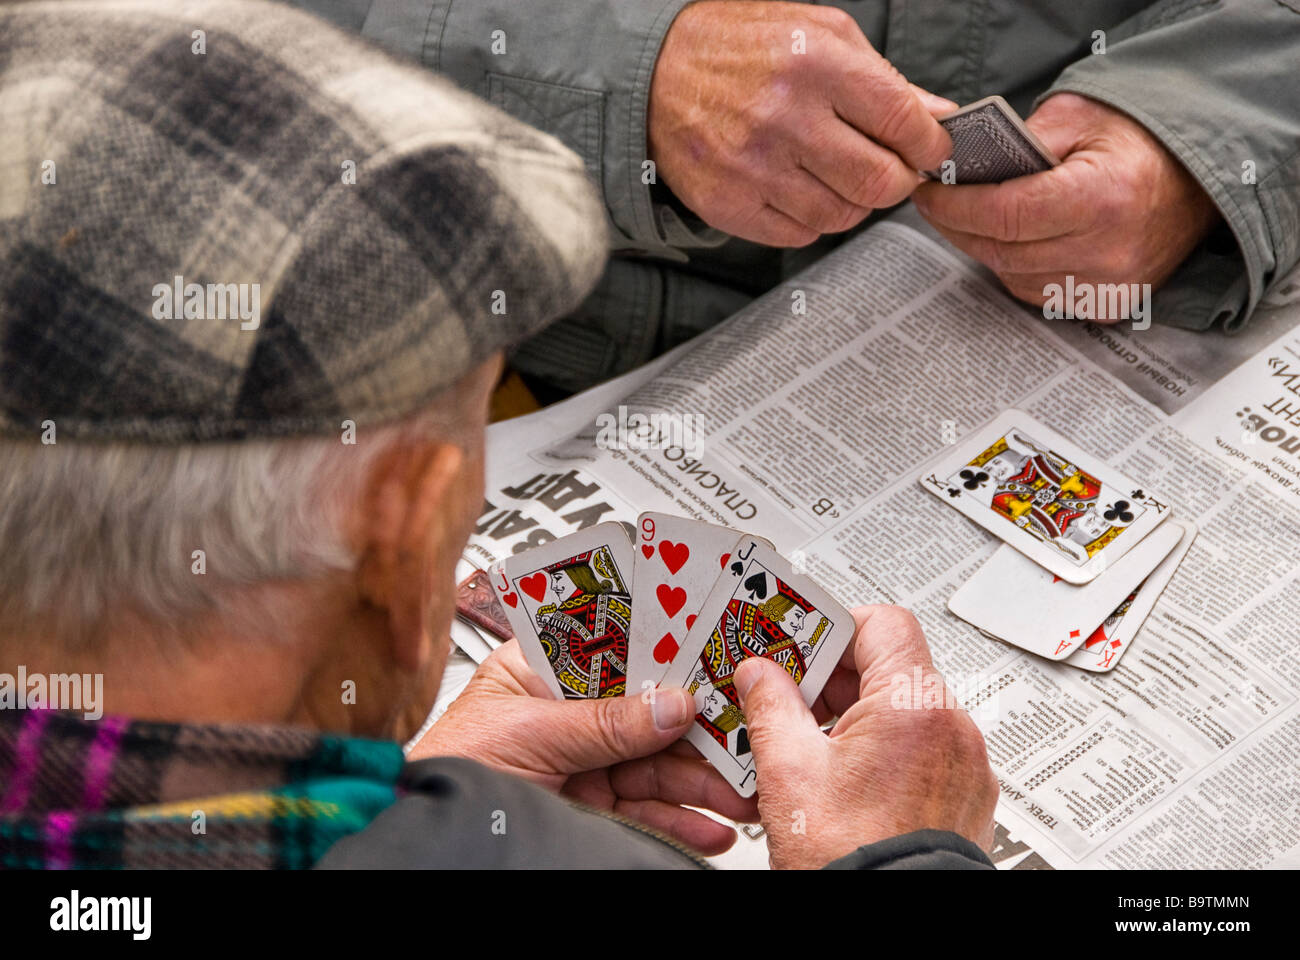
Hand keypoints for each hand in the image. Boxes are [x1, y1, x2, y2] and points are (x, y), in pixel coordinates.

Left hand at [411, 641, 757, 854]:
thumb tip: (670, 703)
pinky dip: (683, 819)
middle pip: (650, 709)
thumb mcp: (527, 732)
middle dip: (700, 725)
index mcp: (542, 669)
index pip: (617, 645)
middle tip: (744, 730)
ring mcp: (583, 761)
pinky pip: (648, 808)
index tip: (714, 647)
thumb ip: (602, 721)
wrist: (426, 840)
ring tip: (739, 790)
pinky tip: (711, 823)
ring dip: (704, 779)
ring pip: (658, 763)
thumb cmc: (446, 769)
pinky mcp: (590, 806)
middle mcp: (568, 711)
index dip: (666, 645)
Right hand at [648, 1, 953, 245]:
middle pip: (879, 182)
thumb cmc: (743, 47)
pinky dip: (810, 218)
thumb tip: (938, 117)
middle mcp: (784, 117)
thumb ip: (882, 78)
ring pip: (842, 215)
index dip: (928, 145)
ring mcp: (753, 166)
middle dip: (896, 181)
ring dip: (852, 202)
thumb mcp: (819, 34)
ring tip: (835, 176)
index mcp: (816, 63)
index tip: (928, 150)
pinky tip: (797, 189)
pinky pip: (798, 234)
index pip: (903, 123)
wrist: (655, 71)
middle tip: (887, 169)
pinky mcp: (727, 203)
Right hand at [733, 605, 996, 868]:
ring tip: (808, 743)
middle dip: (834, 678)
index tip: (797, 639)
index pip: (881, 622)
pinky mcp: (964, 797)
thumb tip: (760, 675)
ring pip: (905, 711)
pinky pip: (922, 750)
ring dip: (856, 716)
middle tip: (787, 693)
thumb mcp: (789, 771)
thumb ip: (771, 706)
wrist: (892, 921)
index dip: (833, 626)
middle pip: (891, 667)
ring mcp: (964, 765)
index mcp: (914, 707)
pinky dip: (884, 750)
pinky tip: (844, 777)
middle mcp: (952, 729)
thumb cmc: (854, 859)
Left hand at [913, 93, 1219, 318]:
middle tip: (935, 204)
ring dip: (983, 249)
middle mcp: (1107, 251)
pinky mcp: (1106, 306)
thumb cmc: (1140, 142)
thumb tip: (963, 164)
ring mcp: (1109, 286)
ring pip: (1013, 278)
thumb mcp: (1080, 118)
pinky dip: (1013, 269)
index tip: (928, 192)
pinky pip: (1037, 294)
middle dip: (958, 226)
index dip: (956, 206)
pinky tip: (1007, 242)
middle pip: (1002, 251)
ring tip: (966, 219)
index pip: (1004, 215)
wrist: (1200, 179)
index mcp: (1102, 199)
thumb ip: (1021, 140)